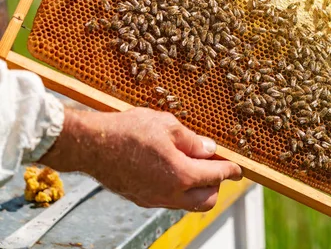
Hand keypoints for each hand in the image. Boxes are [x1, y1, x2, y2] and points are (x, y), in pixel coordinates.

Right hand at [39, 108, 241, 210]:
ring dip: (196, 189)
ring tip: (192, 165)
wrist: (91, 144)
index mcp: (181, 175)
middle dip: (216, 185)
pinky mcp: (141, 199)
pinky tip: (172, 169)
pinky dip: (178, 189)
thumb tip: (209, 150)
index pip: (216, 176)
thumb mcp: (167, 125)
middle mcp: (170, 193)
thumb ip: (192, 141)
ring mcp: (154, 199)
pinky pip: (169, 200)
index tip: (238, 169)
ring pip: (187, 204)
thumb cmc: (128, 130)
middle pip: (207, 201)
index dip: (231, 171)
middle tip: (213, 165)